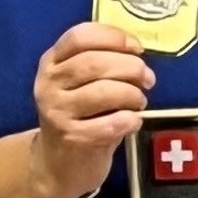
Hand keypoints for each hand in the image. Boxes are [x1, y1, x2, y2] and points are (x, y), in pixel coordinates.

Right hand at [27, 22, 151, 197]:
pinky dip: (128, 120)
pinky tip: (133, 121)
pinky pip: (107, 124)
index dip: (113, 37)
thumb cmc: (80, 115)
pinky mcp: (70, 137)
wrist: (59, 162)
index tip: (136, 48)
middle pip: (93, 62)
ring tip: (139, 101)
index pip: (80, 36)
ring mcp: (56, 111)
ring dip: (131, 94)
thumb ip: (102, 62)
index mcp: (52, 61)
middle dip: (130, 67)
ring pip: (101, 91)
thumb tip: (136, 52)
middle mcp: (48, 83)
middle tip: (148, 78)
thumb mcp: (81, 82)